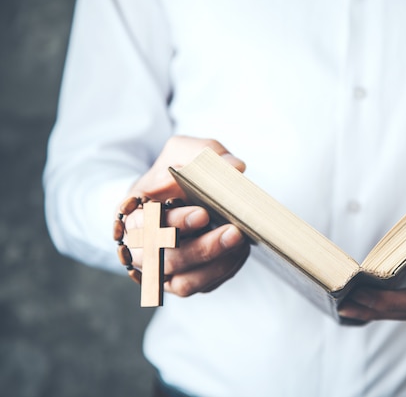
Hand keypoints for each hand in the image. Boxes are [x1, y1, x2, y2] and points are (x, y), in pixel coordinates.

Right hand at [124, 136, 249, 295]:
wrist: (177, 194)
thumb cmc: (178, 172)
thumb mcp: (186, 152)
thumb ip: (205, 154)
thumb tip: (235, 169)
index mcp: (132, 214)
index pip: (145, 225)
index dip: (174, 223)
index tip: (203, 214)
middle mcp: (139, 248)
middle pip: (163, 259)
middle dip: (201, 248)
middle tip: (233, 233)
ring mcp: (159, 269)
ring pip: (180, 282)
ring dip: (213, 266)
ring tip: (240, 245)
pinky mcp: (179, 281)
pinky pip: (198, 287)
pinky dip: (220, 274)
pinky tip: (238, 254)